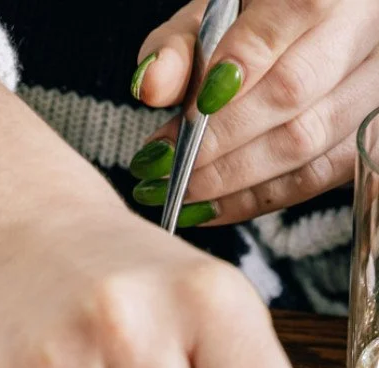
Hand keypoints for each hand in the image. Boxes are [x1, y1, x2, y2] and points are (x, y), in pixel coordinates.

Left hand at [131, 0, 378, 222]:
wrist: (294, 40)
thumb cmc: (247, 27)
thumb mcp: (208, 19)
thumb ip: (180, 47)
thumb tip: (151, 85)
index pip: (295, 14)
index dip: (238, 69)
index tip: (188, 113)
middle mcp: (368, 26)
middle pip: (295, 90)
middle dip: (219, 139)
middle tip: (164, 167)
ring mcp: (376, 83)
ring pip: (310, 140)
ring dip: (234, 179)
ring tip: (179, 192)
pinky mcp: (370, 133)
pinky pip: (319, 176)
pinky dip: (258, 198)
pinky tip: (211, 208)